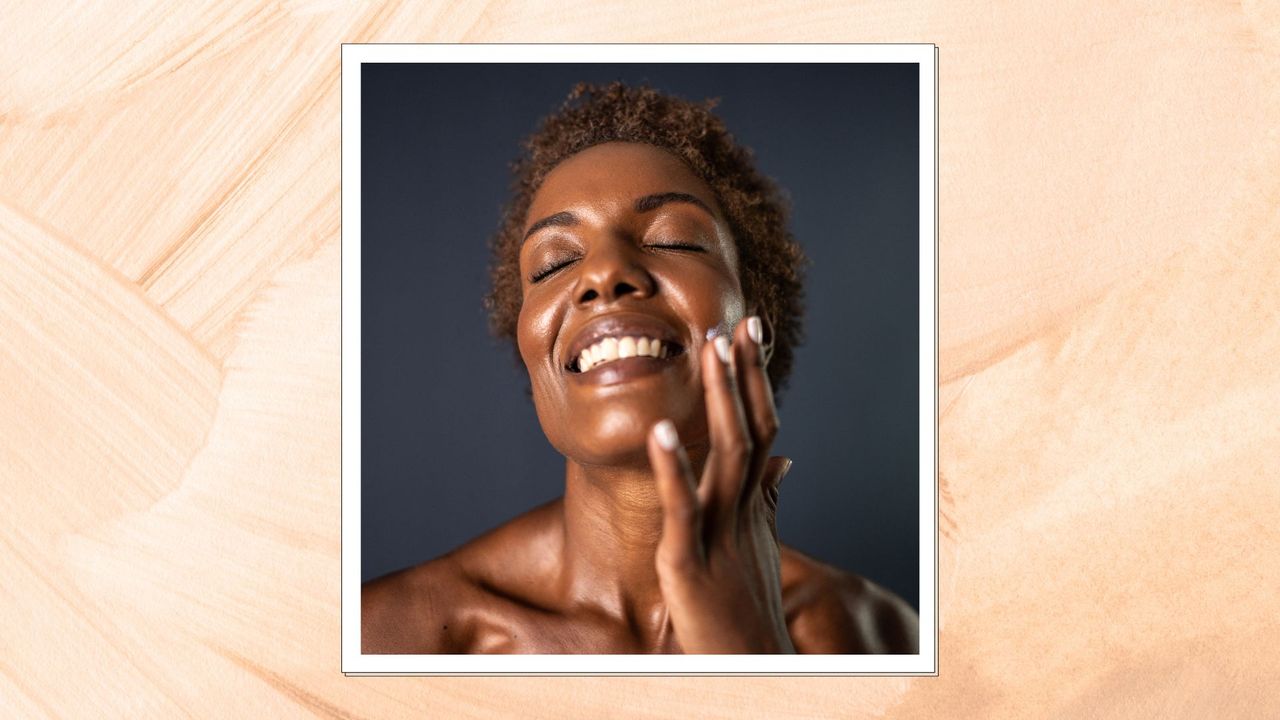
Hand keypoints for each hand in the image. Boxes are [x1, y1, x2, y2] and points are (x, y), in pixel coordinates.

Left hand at [646, 315, 794, 653]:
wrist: (747, 664)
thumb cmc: (744, 606)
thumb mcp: (756, 543)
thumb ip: (766, 499)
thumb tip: (784, 462)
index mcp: (751, 503)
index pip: (760, 427)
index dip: (754, 380)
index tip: (747, 333)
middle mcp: (742, 509)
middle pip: (750, 428)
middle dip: (742, 375)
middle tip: (736, 323)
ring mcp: (719, 532)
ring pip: (726, 455)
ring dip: (718, 400)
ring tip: (708, 352)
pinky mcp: (689, 561)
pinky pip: (682, 508)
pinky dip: (673, 468)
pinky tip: (659, 432)